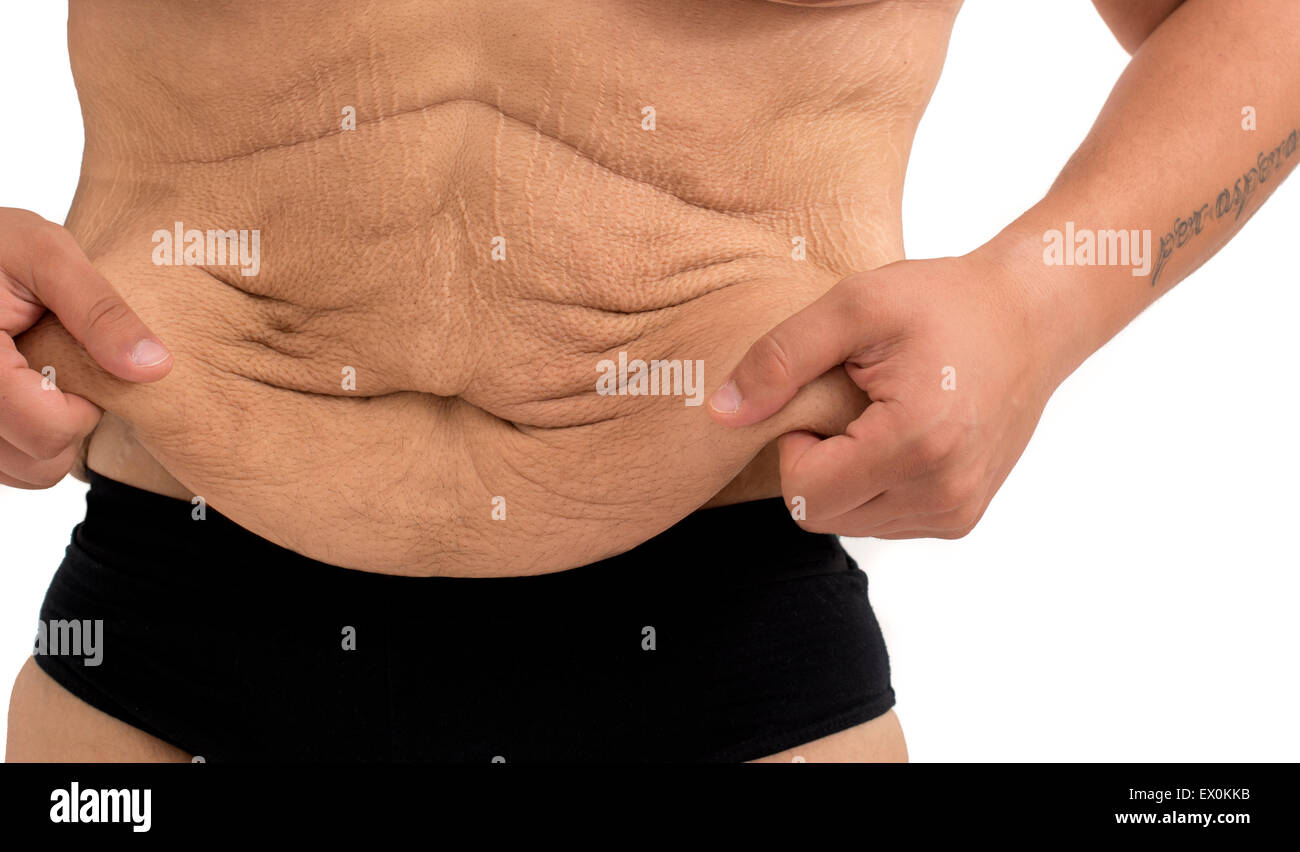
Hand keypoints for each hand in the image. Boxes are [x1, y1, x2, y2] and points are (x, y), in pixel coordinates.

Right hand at [0, 207, 170, 487]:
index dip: (81, 408)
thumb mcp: (47, 254)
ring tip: (44, 379)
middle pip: (37, 460)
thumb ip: (100, 310)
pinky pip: (5, 466)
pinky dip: (26, 442)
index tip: (80, 366)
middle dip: (68, 422)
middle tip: (64, 369)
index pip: (45, 429)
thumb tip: (154, 367)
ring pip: (22, 472)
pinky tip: (30, 396)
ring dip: (48, 437)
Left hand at [708, 253, 1060, 538]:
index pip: (804, 495)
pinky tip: (900, 435)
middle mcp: (943, 492)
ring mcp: (957, 510)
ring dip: (845, 476)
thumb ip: (779, 359)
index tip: (824, 398)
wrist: (1031, 317)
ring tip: (879, 415)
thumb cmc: (944, 302)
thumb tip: (720, 413)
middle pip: (821, 515)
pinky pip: (883, 520)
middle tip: (849, 404)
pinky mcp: (962, 516)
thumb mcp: (854, 305)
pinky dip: (874, 484)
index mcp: (915, 444)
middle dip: (817, 464)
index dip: (794, 445)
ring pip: (850, 522)